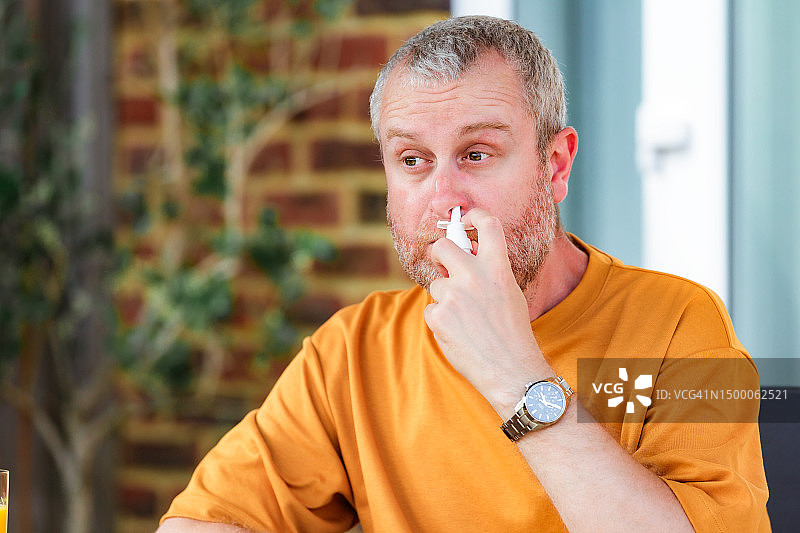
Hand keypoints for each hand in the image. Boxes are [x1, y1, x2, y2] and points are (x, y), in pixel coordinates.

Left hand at [424, 208, 551, 412]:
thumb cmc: (512, 333)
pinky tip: (459, 334)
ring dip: (445, 298)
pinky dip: (441, 322)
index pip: (487, 223)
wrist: (511, 369)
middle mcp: (474, 276)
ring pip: (436, 284)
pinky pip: (432, 310)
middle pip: (443, 246)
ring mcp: (454, 295)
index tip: (465, 217)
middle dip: (439, 253)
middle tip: (443, 263)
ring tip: (466, 320)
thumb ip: (488, 271)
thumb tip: (463, 255)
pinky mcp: (439, 315)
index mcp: (498, 267)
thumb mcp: (509, 293)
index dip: (473, 214)